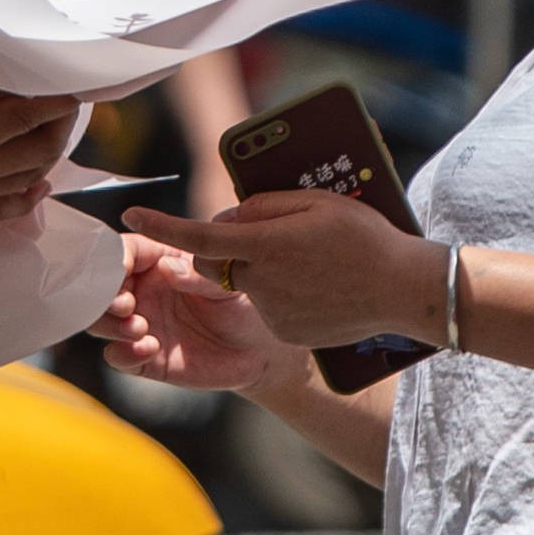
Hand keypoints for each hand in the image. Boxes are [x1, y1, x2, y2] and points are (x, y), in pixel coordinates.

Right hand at [0, 77, 79, 253]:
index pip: (26, 115)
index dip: (57, 98)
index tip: (75, 79)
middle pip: (41, 147)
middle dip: (61, 123)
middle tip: (67, 98)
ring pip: (29, 176)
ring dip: (50, 153)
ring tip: (58, 129)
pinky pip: (4, 208)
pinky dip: (28, 197)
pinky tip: (41, 188)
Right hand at [95, 237, 303, 393]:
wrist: (256, 350)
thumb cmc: (242, 305)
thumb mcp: (229, 283)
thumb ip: (200, 275)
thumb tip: (167, 269)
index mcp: (158, 262)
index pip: (124, 251)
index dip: (115, 257)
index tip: (121, 268)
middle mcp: (142, 290)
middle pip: (101, 287)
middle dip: (105, 294)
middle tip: (128, 304)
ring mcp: (140, 324)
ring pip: (100, 320)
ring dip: (110, 323)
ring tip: (140, 328)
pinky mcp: (144, 357)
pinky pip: (117, 356)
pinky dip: (123, 353)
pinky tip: (150, 348)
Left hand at [118, 187, 440, 352]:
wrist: (402, 291)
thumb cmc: (364, 239)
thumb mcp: (316, 203)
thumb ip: (263, 206)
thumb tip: (230, 216)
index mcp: (265, 244)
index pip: (198, 234)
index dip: (160, 224)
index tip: (131, 215)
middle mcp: (261, 281)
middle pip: (216, 260)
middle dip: (224, 246)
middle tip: (264, 234)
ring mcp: (273, 311)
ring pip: (246, 283)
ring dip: (262, 270)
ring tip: (310, 262)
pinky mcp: (287, 331)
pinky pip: (270, 306)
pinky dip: (283, 294)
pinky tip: (318, 286)